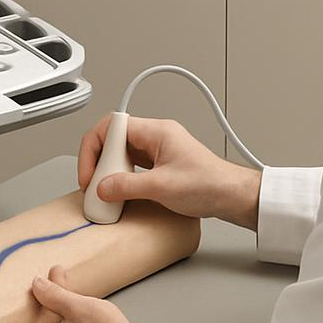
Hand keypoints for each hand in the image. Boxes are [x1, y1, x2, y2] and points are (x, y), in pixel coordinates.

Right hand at [78, 114, 261, 229]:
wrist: (233, 196)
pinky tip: (119, 192)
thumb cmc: (209, 184)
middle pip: (113, 139)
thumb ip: (128, 186)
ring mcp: (157, 150)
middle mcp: (155, 136)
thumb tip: (102, 188)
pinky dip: (120, 178)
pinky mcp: (160, 165)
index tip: (90, 171)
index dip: (94, 147)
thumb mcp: (162, 187)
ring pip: (121, 153)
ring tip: (105, 190)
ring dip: (109, 170)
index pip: (112, 126)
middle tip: (95, 184)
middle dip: (99, 161)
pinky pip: (131, 166)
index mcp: (156, 131)